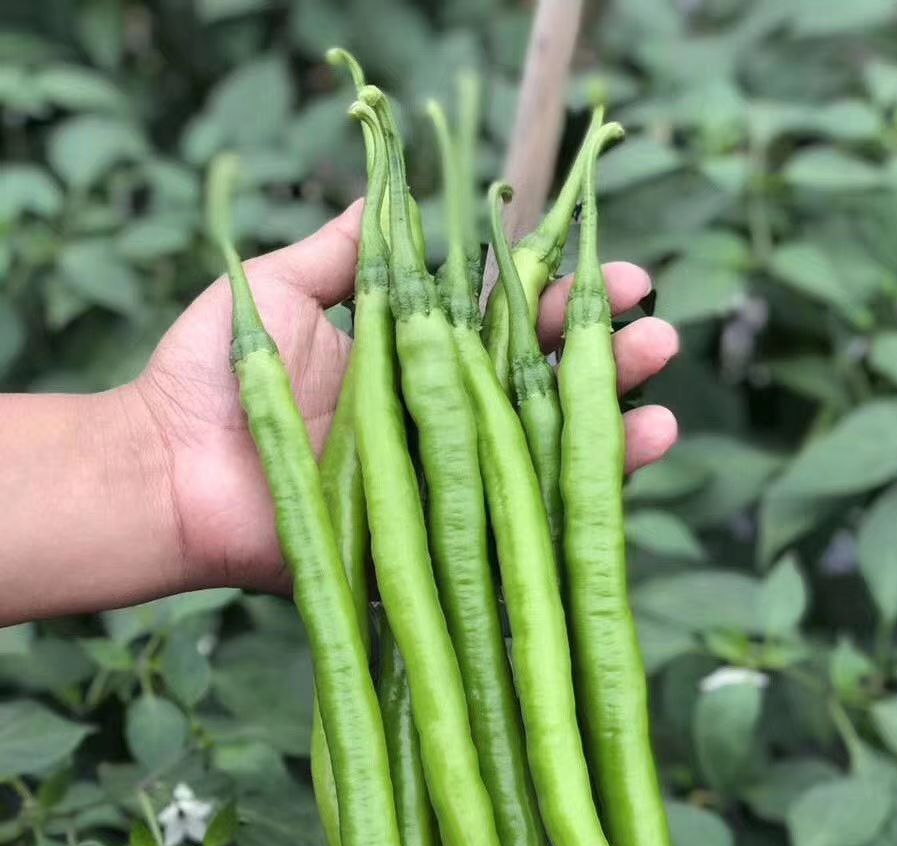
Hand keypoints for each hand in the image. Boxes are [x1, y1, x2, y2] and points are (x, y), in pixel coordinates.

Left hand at [135, 203, 680, 594]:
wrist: (169, 472)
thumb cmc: (210, 379)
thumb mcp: (281, 288)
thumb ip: (343, 248)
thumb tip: (385, 189)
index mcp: (412, 361)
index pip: (508, 326)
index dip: (563, 301)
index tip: (615, 274)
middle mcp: (438, 421)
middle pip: (541, 390)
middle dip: (605, 361)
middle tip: (656, 336)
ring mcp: (440, 483)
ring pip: (542, 458)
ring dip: (609, 431)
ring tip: (663, 405)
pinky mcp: (433, 541)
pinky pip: (513, 528)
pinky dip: (571, 505)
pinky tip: (626, 472)